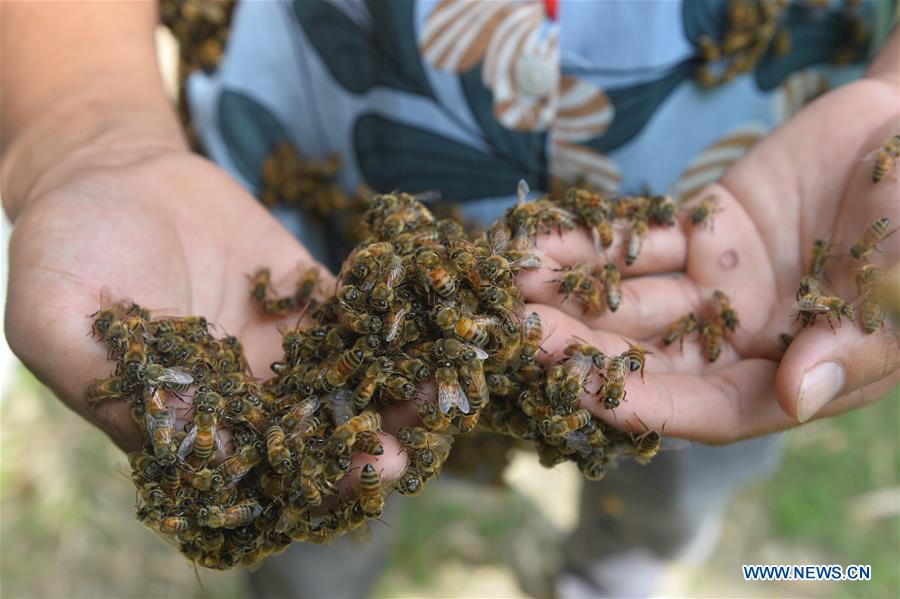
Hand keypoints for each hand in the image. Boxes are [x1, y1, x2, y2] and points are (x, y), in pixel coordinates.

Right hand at [4, 145, 407, 479]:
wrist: (109, 174)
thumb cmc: (68, 247)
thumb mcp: (61, 318)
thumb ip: (114, 382)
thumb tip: (188, 445)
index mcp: (197, 425)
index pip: (264, 471)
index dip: (318, 480)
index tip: (366, 475)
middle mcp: (252, 397)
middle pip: (327, 434)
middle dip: (378, 440)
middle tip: (421, 441)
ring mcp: (288, 347)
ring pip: (357, 378)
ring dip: (406, 384)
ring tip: (450, 377)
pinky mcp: (312, 299)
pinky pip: (362, 311)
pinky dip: (397, 309)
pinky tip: (432, 304)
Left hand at [518, 77, 898, 443]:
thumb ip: (855, 344)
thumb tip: (798, 397)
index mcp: (793, 372)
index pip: (711, 407)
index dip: (650, 405)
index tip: (585, 394)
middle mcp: (743, 336)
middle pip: (653, 356)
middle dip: (586, 350)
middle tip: (521, 340)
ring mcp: (717, 283)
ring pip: (634, 298)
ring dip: (573, 296)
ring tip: (513, 291)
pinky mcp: (702, 229)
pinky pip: (640, 238)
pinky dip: (591, 240)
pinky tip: (537, 243)